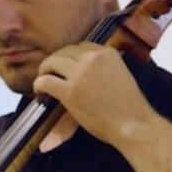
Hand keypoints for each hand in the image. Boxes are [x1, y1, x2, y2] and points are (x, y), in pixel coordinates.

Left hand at [32, 43, 155, 146]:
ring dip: (45, 70)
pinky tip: (40, 91)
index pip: (82, 47)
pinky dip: (39, 85)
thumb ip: (104, 68)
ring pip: (52, 62)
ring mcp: (80, 74)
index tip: (67, 66)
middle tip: (51, 72)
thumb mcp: (121, 75)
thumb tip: (87, 72)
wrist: (133, 125)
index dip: (71, 57)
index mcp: (107, 53)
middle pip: (65, 52)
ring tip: (44, 80)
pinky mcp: (70, 91)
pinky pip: (45, 81)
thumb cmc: (129, 108)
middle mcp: (93, 59)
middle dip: (56, 61)